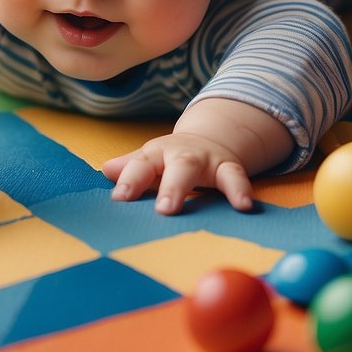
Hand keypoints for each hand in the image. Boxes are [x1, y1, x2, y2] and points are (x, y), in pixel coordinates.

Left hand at [103, 133, 253, 214]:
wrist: (206, 142)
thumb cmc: (168, 160)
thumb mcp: (149, 161)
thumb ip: (130, 168)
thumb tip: (105, 170)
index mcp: (156, 154)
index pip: (141, 165)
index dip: (130, 181)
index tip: (120, 198)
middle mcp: (181, 155)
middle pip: (176, 166)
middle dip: (170, 187)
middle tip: (164, 210)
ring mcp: (206, 159)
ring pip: (204, 170)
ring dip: (200, 187)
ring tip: (198, 208)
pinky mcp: (228, 168)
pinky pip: (235, 177)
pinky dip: (240, 190)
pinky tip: (245, 206)